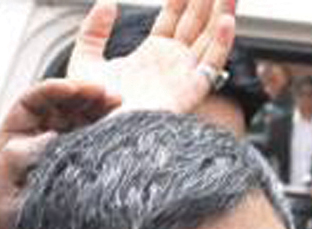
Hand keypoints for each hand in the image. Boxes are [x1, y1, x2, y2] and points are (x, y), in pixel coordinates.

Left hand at [0, 79, 120, 228]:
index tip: (80, 89)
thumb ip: (16, 160)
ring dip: (102, 114)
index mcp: (12, 143)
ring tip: (122, 110)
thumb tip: (50, 136)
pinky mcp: (84, 182)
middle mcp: (38, 148)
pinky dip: (111, 140)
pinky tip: (125, 137)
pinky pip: (98, 153)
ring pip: (84, 127)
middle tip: (111, 97)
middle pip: (64, 109)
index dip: (57, 90)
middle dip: (86, 96)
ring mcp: (63, 164)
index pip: (34, 104)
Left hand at [67, 0, 235, 116]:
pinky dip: (223, 42)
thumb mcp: (85, 59)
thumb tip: (107, 3)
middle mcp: (172, 63)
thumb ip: (94, 30)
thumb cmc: (92, 107)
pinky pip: (212, 64)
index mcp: (152, 55)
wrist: (101, 132)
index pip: (173, 19)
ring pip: (209, 38)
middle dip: (206, 1)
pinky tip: (227, 20)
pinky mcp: (192, 90)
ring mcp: (184, 75)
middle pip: (196, 25)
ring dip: (222, 14)